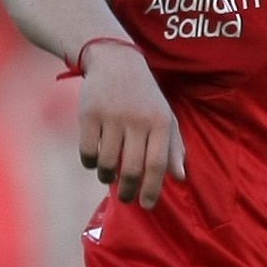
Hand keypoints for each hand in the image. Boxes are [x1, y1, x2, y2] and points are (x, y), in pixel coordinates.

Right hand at [76, 42, 183, 209]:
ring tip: (108, 176)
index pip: (157, 164)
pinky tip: (94, 161)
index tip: (146, 205)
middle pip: (130, 169)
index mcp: (160, 122)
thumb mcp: (165, 116)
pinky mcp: (89, 113)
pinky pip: (87, 152)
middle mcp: (137, 119)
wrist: (116, 61)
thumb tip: (180, 177)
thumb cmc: (145, 96)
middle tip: (125, 198)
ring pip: (106, 163)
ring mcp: (112, 116)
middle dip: (127, 191)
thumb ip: (173, 147)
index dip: (152, 189)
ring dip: (106, 176)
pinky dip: (89, 163)